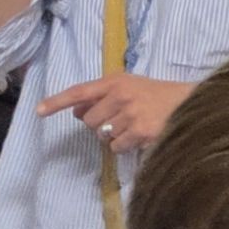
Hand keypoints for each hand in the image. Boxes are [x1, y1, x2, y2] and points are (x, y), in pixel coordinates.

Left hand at [41, 73, 189, 152]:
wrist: (190, 103)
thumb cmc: (157, 95)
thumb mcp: (129, 87)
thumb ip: (103, 97)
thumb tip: (77, 113)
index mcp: (115, 81)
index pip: (79, 91)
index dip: (57, 102)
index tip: (39, 111)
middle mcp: (120, 95)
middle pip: (90, 121)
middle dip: (100, 125)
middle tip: (120, 120)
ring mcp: (130, 114)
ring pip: (103, 136)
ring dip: (114, 137)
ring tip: (134, 126)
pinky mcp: (140, 131)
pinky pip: (117, 147)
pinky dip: (125, 146)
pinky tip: (140, 136)